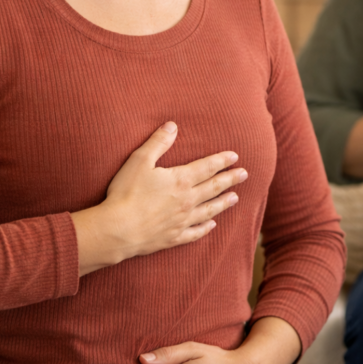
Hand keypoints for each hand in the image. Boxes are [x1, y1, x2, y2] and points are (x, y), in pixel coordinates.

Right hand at [71, 122, 246, 274]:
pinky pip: (194, 233)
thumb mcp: (139, 160)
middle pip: (213, 188)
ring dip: (223, 203)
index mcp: (180, 180)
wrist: (118, 230)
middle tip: (244, 174)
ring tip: (235, 198)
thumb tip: (173, 125)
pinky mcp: (173, 237)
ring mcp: (182, 221)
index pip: (207, 167)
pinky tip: (211, 225)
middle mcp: (186, 200)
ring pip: (209, 210)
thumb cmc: (126, 193)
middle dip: (230, 179)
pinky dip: (205, 228)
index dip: (221, 161)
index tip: (234, 157)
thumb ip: (158, 142)